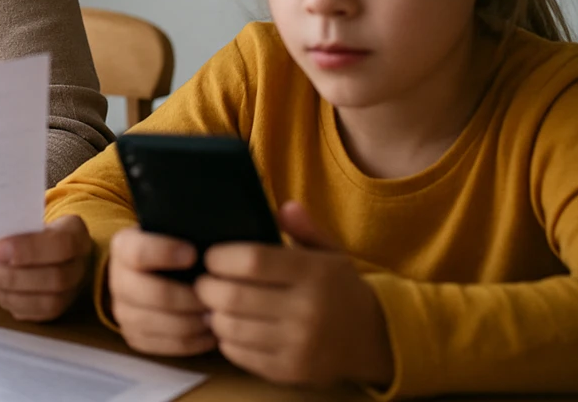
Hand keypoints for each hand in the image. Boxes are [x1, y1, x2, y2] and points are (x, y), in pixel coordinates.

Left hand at [0, 215, 91, 320]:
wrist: (45, 243)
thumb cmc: (30, 228)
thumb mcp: (26, 218)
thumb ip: (12, 229)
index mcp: (76, 233)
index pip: (62, 244)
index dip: (28, 250)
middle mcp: (81, 264)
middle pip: (56, 278)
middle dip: (14, 277)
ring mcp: (74, 289)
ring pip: (50, 302)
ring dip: (12, 295)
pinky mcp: (61, 308)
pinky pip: (41, 316)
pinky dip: (16, 306)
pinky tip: (0, 292)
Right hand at [107, 226, 215, 355]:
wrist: (145, 272)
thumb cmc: (168, 248)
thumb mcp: (169, 231)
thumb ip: (182, 232)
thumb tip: (211, 241)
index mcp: (123, 247)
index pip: (139, 253)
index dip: (166, 253)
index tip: (194, 254)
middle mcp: (117, 280)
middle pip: (155, 294)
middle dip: (191, 298)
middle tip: (216, 296)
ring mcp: (122, 312)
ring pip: (161, 324)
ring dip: (194, 323)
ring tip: (218, 316)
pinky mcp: (133, 336)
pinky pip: (164, 346)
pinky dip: (192, 343)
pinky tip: (211, 333)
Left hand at [194, 201, 392, 387]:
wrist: (374, 338)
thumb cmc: (339, 287)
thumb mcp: (329, 251)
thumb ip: (304, 228)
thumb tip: (284, 206)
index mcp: (314, 274)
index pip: (252, 260)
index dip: (221, 257)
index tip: (212, 256)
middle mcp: (307, 311)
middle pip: (232, 296)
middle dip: (207, 287)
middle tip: (204, 281)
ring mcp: (298, 345)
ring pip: (231, 328)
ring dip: (213, 314)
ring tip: (214, 304)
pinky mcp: (290, 371)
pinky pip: (240, 355)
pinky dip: (226, 339)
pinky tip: (231, 327)